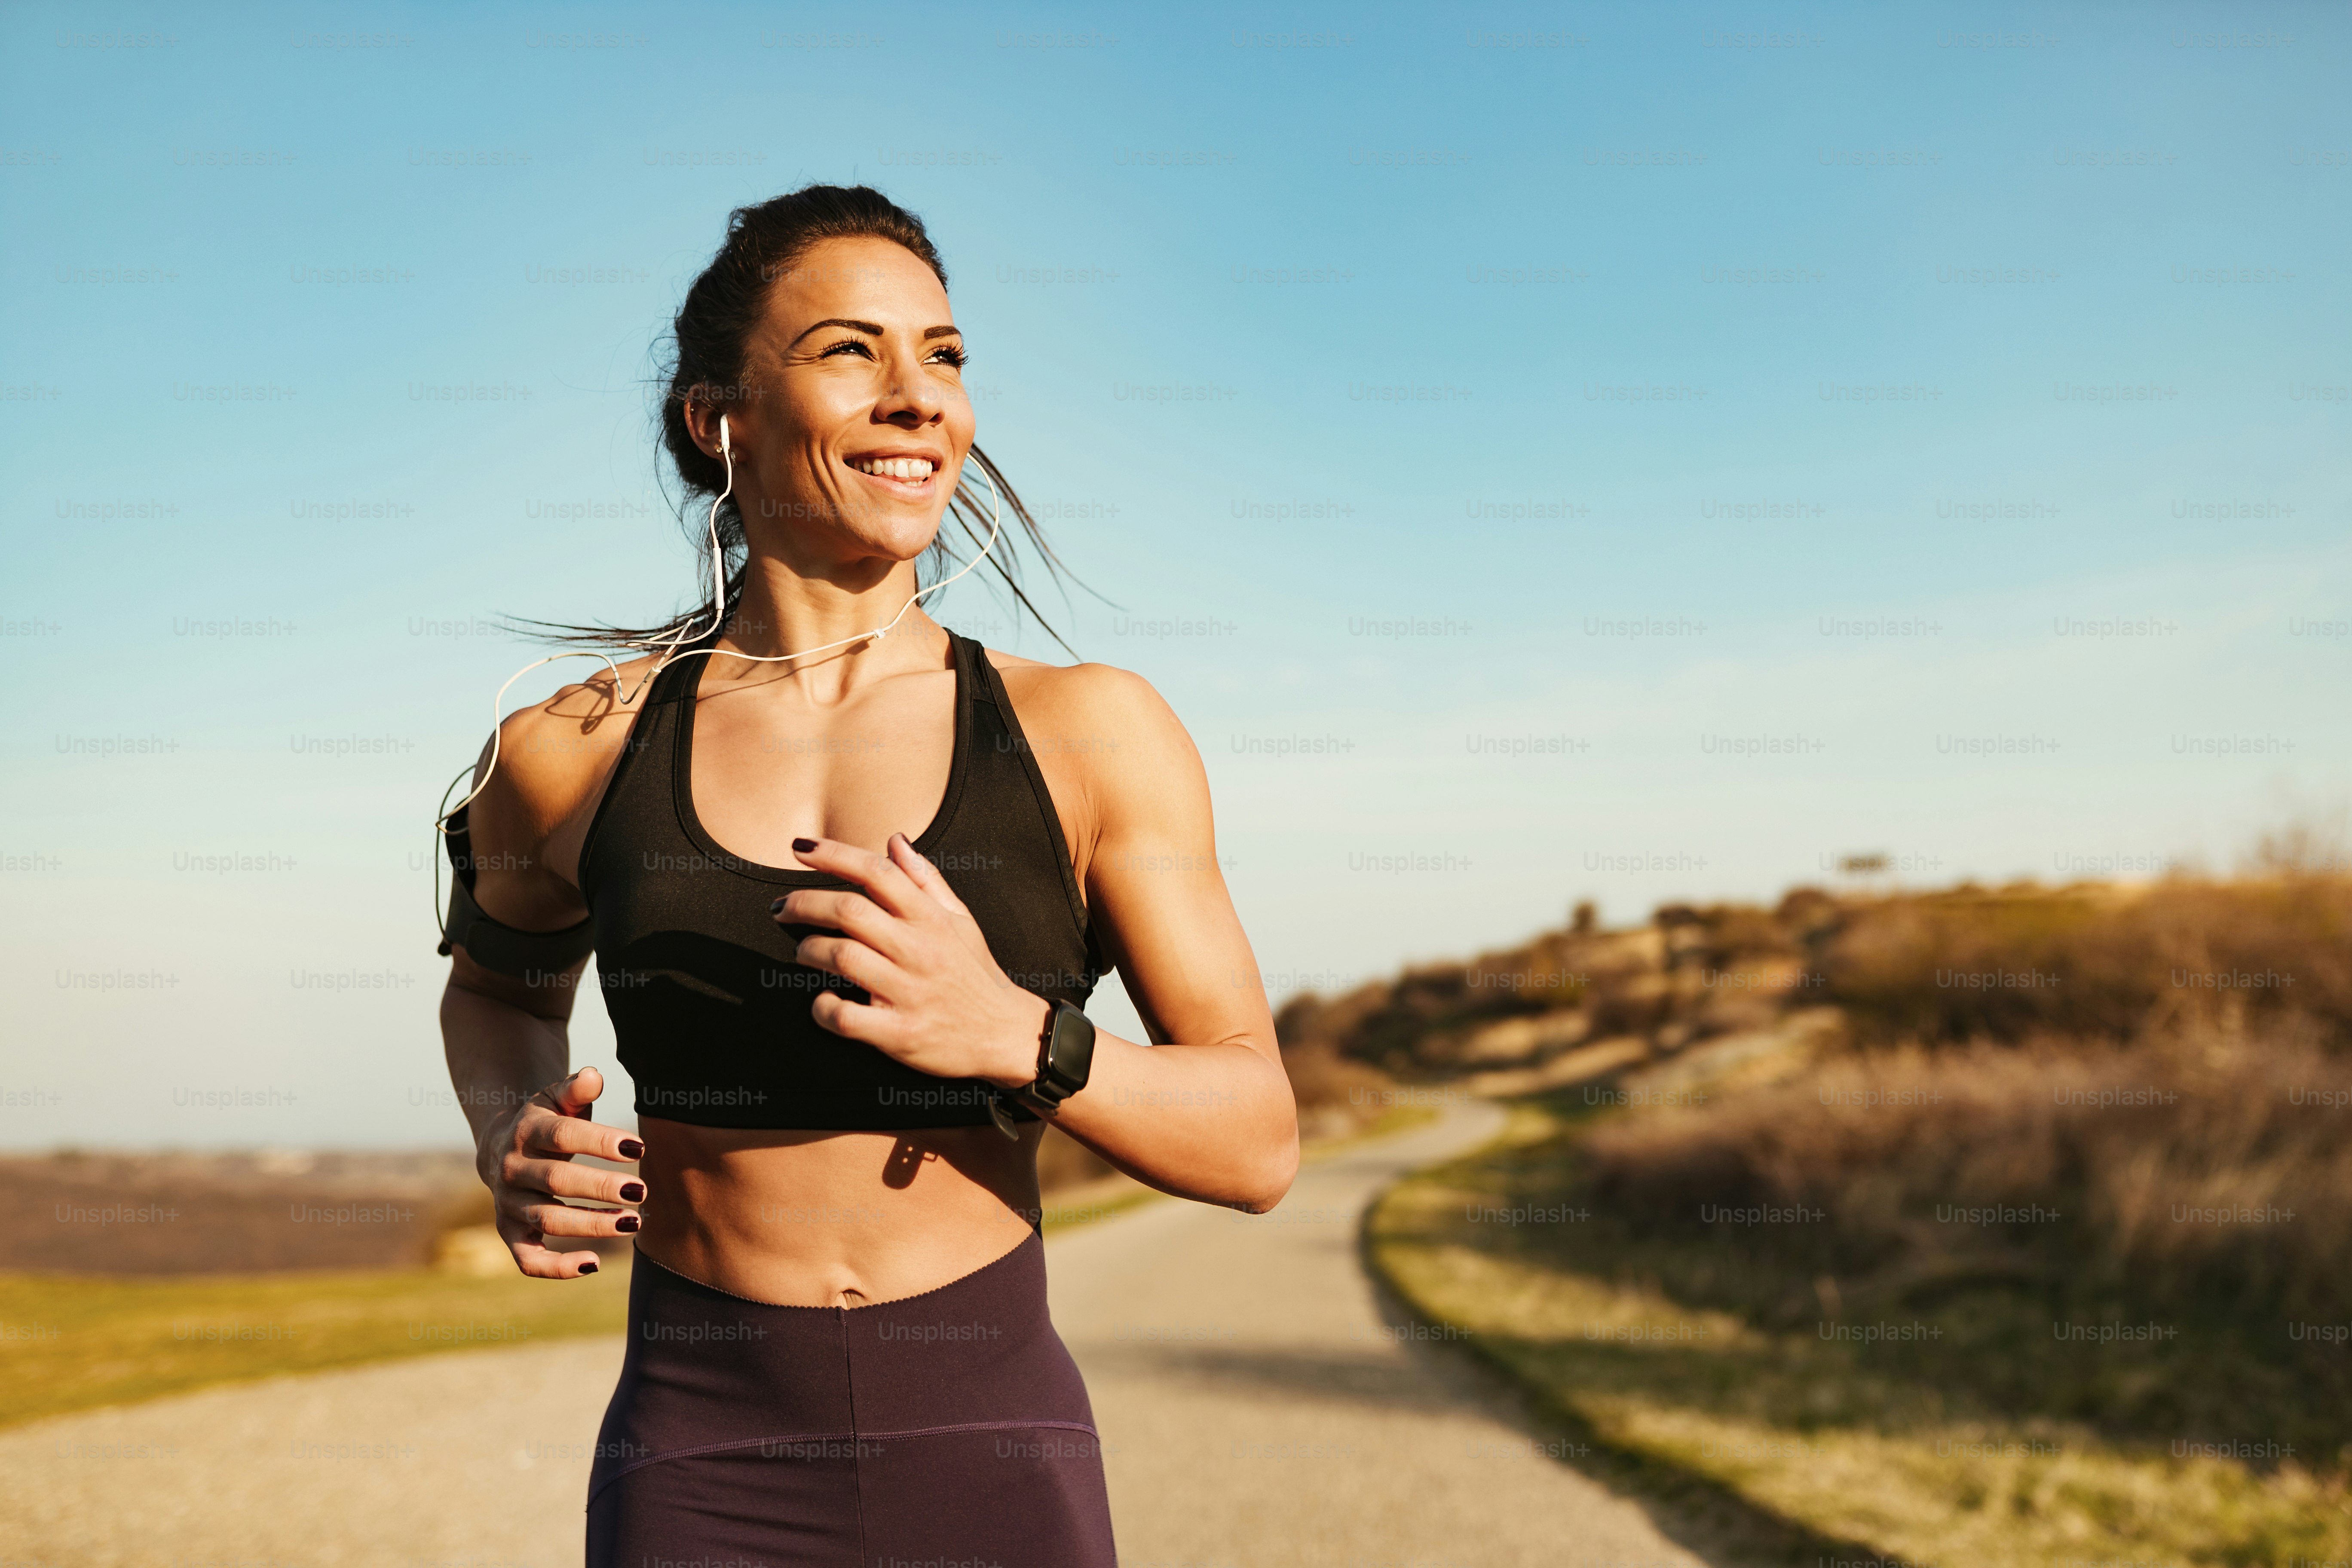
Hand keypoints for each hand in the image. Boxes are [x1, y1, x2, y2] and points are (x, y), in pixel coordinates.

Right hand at [476, 1065, 644, 1278]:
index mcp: (527, 1131)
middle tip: (642, 1191)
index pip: (564, 1135)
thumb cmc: (546, 1120)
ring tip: (634, 1223)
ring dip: (591, 1225)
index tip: (639, 1146)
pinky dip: (557, 1268)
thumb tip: (593, 1076)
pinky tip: (594, 1264)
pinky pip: (528, 1259)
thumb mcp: (557, 1099)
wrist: (500, 1146)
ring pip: (548, 1219)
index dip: (600, 1141)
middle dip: (601, 1187)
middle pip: (557, 1179)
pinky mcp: (510, 1233)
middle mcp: (513, 1169)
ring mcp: (509, 1203)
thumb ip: (576, 1089)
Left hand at [775, 833, 1050, 1087]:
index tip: (800, 849)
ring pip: (841, 957)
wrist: (1005, 1035)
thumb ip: (925, 879)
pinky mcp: (900, 1034)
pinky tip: (822, 1001)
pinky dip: (822, 1008)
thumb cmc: (975, 973)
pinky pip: (846, 1017)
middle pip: (849, 911)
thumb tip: (894, 840)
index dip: (834, 854)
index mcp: (932, 919)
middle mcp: (920, 950)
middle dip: (804, 903)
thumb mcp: (960, 920)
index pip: (878, 872)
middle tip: (782, 908)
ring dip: (808, 951)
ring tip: (802, 952)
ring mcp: (909, 992)